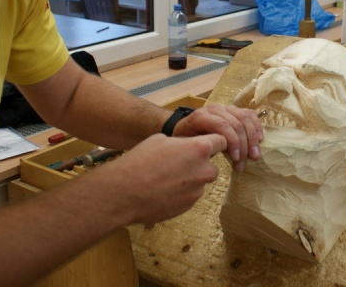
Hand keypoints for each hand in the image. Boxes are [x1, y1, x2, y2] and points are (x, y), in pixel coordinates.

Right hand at [95, 133, 225, 225]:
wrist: (124, 192)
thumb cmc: (140, 161)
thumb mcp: (161, 140)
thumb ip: (181, 143)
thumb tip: (187, 147)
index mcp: (199, 149)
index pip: (221, 142)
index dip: (214, 143)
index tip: (208, 145)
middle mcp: (204, 170)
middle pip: (212, 166)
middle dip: (201, 165)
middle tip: (180, 165)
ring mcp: (197, 191)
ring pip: (200, 183)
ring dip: (190, 180)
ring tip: (167, 179)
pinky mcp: (188, 206)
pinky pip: (190, 196)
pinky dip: (181, 193)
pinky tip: (163, 191)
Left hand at [172, 103, 262, 171]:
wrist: (184, 128)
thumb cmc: (186, 140)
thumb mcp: (188, 145)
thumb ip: (202, 147)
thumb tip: (217, 154)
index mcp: (201, 116)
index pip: (223, 125)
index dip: (233, 142)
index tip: (236, 160)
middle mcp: (214, 109)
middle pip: (236, 123)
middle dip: (244, 144)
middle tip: (246, 162)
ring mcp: (225, 108)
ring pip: (245, 118)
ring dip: (252, 138)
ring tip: (254, 155)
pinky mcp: (233, 110)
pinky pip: (249, 114)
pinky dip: (256, 126)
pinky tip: (260, 139)